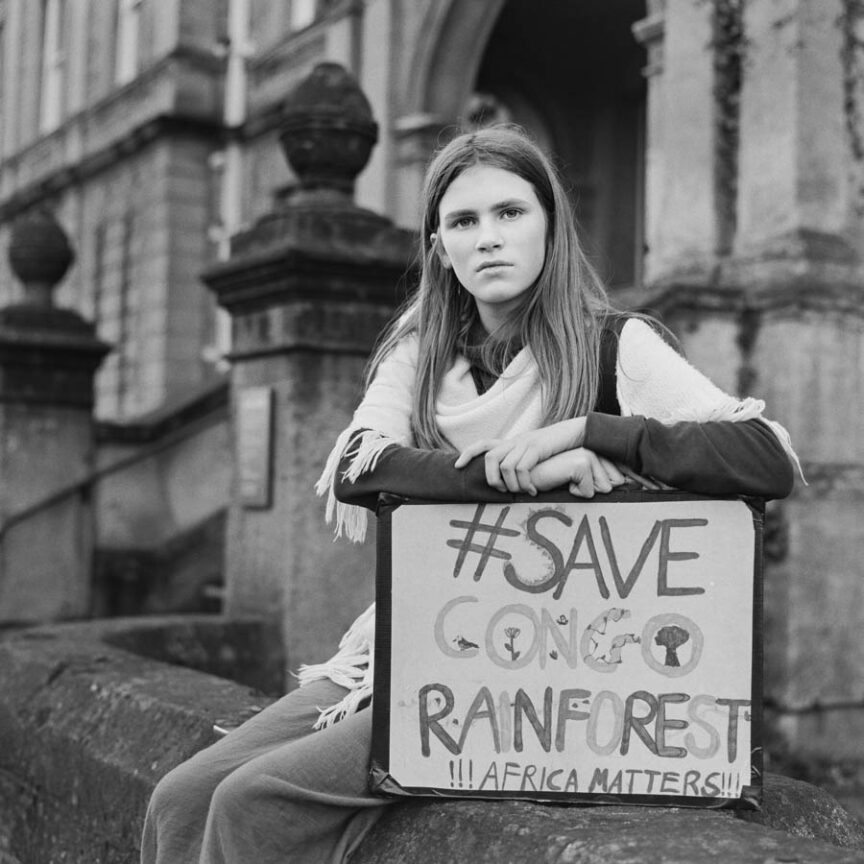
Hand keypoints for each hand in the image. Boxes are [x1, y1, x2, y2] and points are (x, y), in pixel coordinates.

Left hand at [454, 419, 586, 494]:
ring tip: (521, 493)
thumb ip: (521, 462)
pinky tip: (533, 490)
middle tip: (502, 491)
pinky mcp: (537, 448)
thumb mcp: (534, 453)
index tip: (457, 466)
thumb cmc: (554, 448)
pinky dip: (524, 483)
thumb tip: (511, 481)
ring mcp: (525, 443)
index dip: (468, 454)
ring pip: (505, 466)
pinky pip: (522, 468)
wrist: (575, 432)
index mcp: (512, 443)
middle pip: (490, 458)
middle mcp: (515, 441)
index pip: (483, 444)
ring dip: (511, 485)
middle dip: (491, 478)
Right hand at [529, 448, 627, 496]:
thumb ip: (604, 479)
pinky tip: (561, 481)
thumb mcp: (581, 478)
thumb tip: (642, 486)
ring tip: (566, 481)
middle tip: (572, 482)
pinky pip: (590, 492)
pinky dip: (574, 493)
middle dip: (593, 490)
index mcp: (599, 450)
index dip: (611, 485)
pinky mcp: (582, 463)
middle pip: (616, 484)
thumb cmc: (554, 480)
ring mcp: (590, 454)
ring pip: (604, 489)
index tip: (598, 483)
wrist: (528, 475)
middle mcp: (597, 449)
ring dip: (582, 491)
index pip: (622, 477)